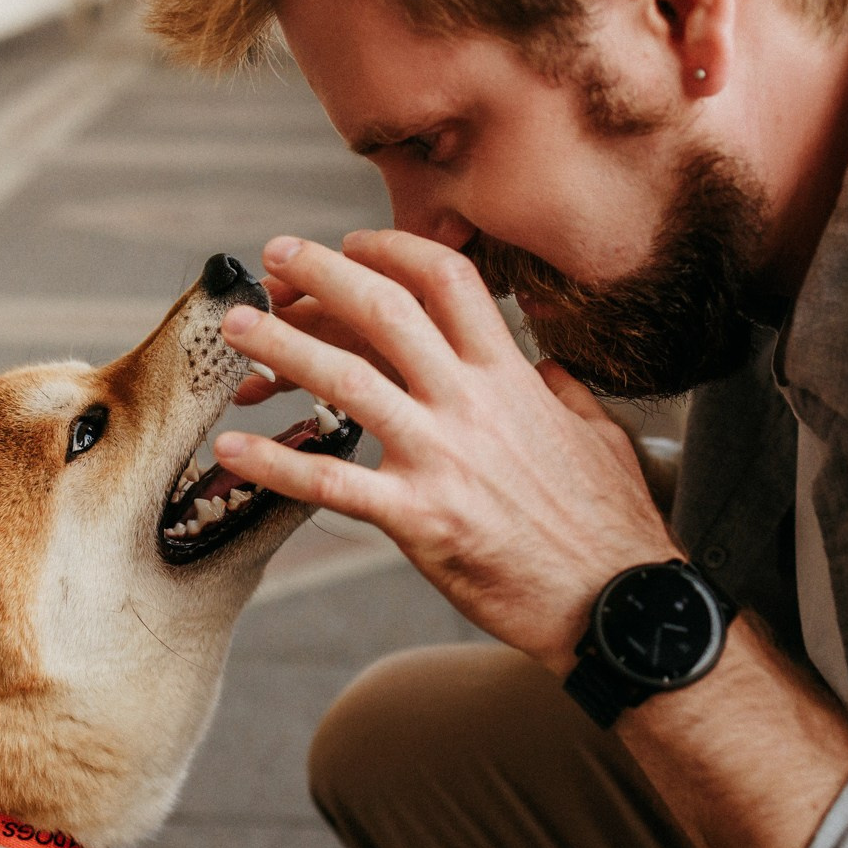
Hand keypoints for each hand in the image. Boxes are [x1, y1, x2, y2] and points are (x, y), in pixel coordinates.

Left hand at [218, 230, 679, 673]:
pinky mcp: (419, 519)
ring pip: (346, 382)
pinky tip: (231, 449)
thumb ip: (561, 392)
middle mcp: (471, 404)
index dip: (394, 250)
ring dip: (281, 348)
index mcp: (512, 377)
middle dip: (322, 274)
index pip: (449, 282)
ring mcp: (442, 459)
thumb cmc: (609, 527)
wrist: (616, 605)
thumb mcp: (599, 435)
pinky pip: (332, 483)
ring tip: (234, 329)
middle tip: (273, 258)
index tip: (351, 243)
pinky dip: (276, 463)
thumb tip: (544, 367)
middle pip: (385, 311)